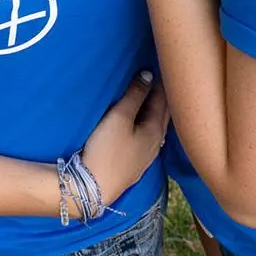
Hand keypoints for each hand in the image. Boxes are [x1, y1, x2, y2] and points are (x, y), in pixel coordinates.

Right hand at [80, 70, 167, 203]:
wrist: (92, 189)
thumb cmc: (106, 150)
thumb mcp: (119, 118)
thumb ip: (134, 95)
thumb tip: (148, 74)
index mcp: (156, 130)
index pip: (163, 100)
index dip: (161, 82)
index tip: (159, 65)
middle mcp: (156, 143)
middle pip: (163, 114)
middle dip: (162, 96)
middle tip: (159, 77)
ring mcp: (146, 156)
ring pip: (155, 127)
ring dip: (154, 111)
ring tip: (151, 96)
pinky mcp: (134, 164)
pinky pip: (147, 137)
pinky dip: (146, 124)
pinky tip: (141, 124)